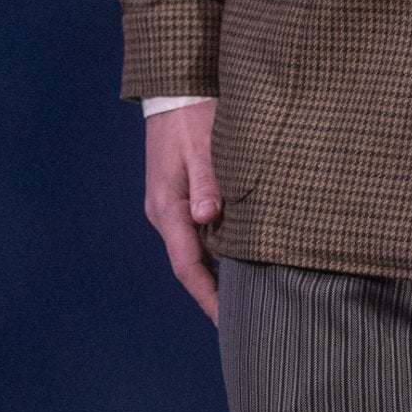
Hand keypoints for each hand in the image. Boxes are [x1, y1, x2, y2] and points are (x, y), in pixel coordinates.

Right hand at [144, 99, 222, 323]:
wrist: (174, 91)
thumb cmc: (191, 117)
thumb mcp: (203, 147)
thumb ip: (207, 183)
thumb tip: (207, 217)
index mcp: (167, 206)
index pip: (186, 265)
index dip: (207, 296)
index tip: (225, 321)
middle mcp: (164, 212)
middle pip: (190, 263)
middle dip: (214, 290)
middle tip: (244, 315)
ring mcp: (170, 205)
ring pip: (193, 247)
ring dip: (216, 269)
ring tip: (246, 292)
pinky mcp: (179, 195)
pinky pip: (196, 231)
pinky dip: (215, 247)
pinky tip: (238, 253)